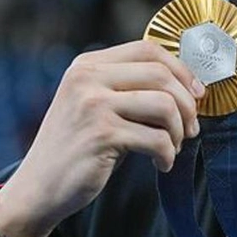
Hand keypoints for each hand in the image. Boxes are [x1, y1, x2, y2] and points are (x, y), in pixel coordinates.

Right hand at [0, 41, 203, 236]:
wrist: (39, 187)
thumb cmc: (77, 148)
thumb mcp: (96, 105)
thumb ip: (129, 88)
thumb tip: (188, 85)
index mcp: (88, 64)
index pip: (148, 49)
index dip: (181, 70)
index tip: (197, 95)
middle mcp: (88, 78)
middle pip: (161, 74)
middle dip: (186, 104)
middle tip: (190, 129)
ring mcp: (92, 105)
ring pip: (164, 105)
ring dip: (178, 131)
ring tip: (173, 148)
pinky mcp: (101, 135)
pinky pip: (156, 139)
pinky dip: (168, 155)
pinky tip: (161, 164)